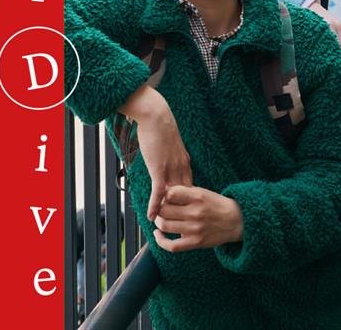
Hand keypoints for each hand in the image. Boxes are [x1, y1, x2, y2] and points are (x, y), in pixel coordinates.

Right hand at [119, 84, 191, 220]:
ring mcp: (171, 169)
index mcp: (185, 162)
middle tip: (177, 225)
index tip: (186, 211)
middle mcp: (181, 167)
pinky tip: (152, 216)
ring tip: (163, 226)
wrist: (156, 115)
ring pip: (172, 196)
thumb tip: (167, 159)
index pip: (189, 186)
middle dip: (180, 210)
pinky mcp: (159, 168)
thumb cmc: (160, 128)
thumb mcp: (170, 145)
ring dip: (167, 211)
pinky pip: (159, 191)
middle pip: (184, 195)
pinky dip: (155, 205)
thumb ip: (171, 155)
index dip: (187, 200)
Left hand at [153, 185, 243, 251]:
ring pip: (165, 226)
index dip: (163, 195)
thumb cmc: (217, 205)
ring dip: (158, 222)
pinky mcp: (196, 243)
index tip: (164, 198)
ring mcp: (195, 229)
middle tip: (160, 209)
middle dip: (158, 209)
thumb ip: (184, 192)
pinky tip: (158, 235)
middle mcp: (196, 212)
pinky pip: (171, 245)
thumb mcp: (203, 193)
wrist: (237, 220)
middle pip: (164, 210)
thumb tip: (162, 193)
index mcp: (198, 197)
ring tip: (161, 220)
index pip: (170, 194)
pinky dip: (160, 241)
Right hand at [308, 2, 340, 80]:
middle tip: (340, 81)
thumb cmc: (322, 22)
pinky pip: (323, 45)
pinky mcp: (318, 28)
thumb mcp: (334, 30)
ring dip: (334, 64)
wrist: (310, 5)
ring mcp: (329, 28)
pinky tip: (320, 64)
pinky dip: (323, 56)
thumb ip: (339, 44)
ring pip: (335, 50)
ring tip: (330, 76)